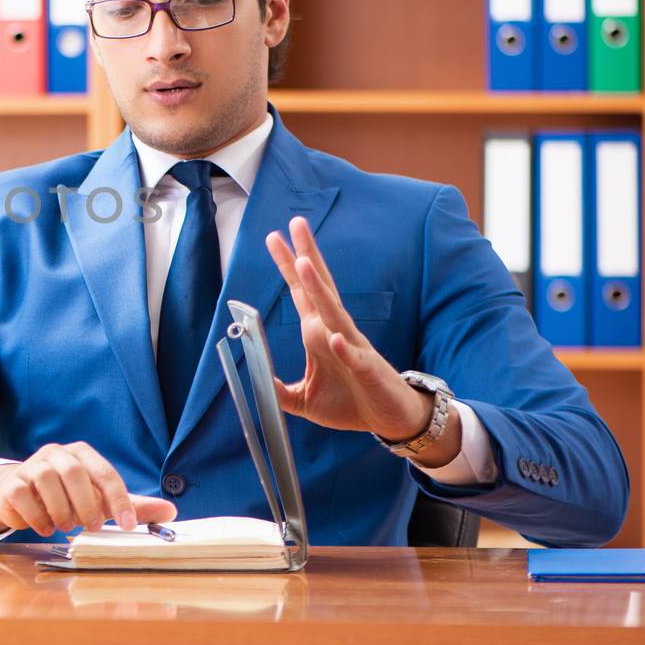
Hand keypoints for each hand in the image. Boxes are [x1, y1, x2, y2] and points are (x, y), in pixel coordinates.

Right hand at [0, 441, 177, 538]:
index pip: (105, 473)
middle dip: (86, 504)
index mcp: (82, 454)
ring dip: (60, 511)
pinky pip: (23, 496)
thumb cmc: (67, 496)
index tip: (128, 525)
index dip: (119, 499)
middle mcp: (56, 454)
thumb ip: (132, 506)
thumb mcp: (100, 501)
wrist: (19, 494)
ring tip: (65, 525)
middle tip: (92, 527)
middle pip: (73, 472)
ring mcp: (31, 466)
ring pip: (47, 481)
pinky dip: (36, 517)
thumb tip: (171, 512)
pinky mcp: (11, 483)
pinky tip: (44, 526)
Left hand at [264, 216, 431, 442]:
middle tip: (296, 224)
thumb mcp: (303, 400)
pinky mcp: (368, 371)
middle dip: (306, 257)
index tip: (274, 237)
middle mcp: (334, 332)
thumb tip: (256, 383)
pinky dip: (345, 348)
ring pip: (334, 314)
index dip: (287, 266)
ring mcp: (353, 349)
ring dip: (319, 289)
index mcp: (317, 333)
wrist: (388, 419)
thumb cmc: (350, 403)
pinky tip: (334, 337)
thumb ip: (279, 391)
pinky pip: (355, 357)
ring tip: (304, 264)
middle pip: (319, 289)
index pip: (300, 293)